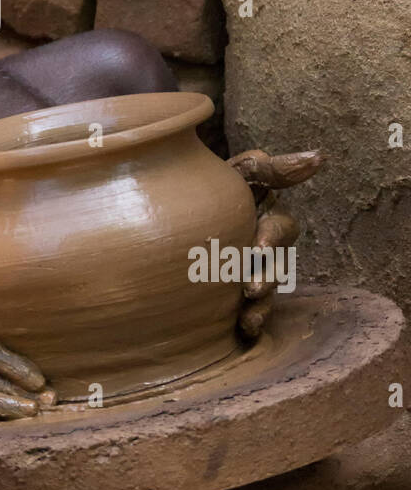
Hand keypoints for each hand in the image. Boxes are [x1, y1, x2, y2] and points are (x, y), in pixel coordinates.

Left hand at [227, 147, 325, 337]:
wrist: (170, 215)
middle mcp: (265, 249)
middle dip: (267, 278)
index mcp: (267, 218)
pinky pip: (250, 313)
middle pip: (276, 266)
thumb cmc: (211, 189)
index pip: (280, 229)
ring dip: (261, 306)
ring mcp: (252, 273)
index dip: (272, 238)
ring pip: (265, 293)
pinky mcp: (236, 296)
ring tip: (248, 318)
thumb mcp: (239, 173)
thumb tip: (319, 157)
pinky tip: (245, 331)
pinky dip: (252, 324)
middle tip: (250, 288)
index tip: (257, 249)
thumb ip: (271, 169)